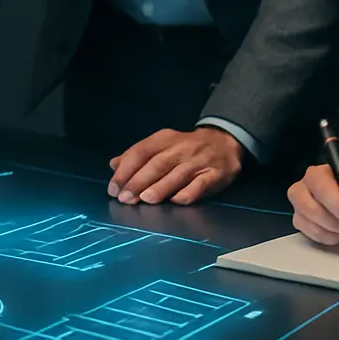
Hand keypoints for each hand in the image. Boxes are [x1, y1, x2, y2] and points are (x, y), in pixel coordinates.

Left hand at [107, 127, 243, 205]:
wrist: (224, 141)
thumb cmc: (185, 148)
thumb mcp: (161, 145)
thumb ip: (137, 155)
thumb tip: (114, 165)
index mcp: (164, 138)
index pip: (141, 152)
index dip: (125, 170)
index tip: (114, 188)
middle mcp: (181, 147)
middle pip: (157, 164)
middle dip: (139, 182)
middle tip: (125, 198)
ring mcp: (199, 161)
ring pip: (177, 174)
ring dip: (160, 187)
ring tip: (145, 200)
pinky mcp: (216, 174)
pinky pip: (200, 185)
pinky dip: (187, 193)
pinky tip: (175, 201)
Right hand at [288, 163, 338, 243]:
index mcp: (320, 173)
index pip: (322, 187)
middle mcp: (303, 187)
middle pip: (309, 206)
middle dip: (336, 222)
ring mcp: (298, 205)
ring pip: (307, 222)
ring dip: (333, 231)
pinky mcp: (299, 221)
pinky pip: (308, 234)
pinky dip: (327, 238)